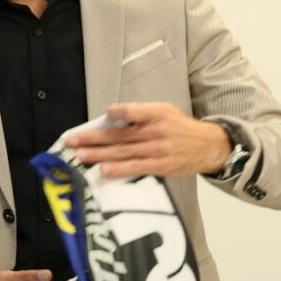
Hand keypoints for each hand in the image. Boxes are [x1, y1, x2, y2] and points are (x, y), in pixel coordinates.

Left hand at [65, 102, 230, 178]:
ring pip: (123, 152)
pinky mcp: (160, 166)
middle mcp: (156, 131)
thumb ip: (140, 114)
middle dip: (92, 138)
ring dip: (98, 154)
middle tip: (71, 140)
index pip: (132, 111)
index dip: (117, 113)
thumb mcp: (164, 111)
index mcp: (156, 113)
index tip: (104, 116)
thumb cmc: (180, 128)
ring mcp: (157, 150)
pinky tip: (103, 169)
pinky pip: (136, 167)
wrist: (209, 146)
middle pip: (119, 134)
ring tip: (79, 155)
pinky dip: (119, 169)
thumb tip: (111, 117)